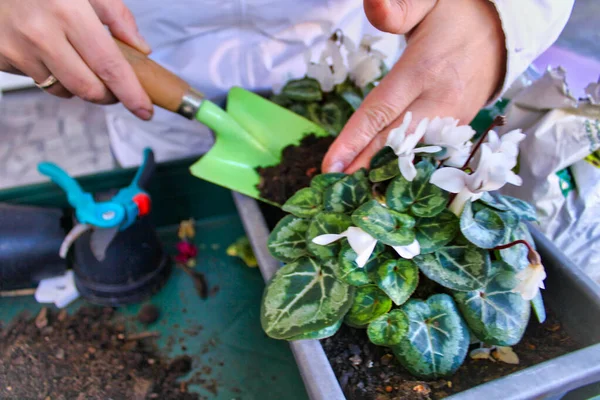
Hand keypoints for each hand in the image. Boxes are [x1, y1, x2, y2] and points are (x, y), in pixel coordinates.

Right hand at [0, 0, 152, 119]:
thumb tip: (140, 48)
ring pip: (63, 90)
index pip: (109, 66)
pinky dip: (51, 73)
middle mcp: (41, 34)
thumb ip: (115, 15)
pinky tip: (46, 48)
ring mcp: (17, 48)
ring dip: (78, 84)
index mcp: (68, 12)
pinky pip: (37, 79)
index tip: (144, 110)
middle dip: (108, 95)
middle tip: (114, 86)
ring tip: (75, 56)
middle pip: (88, 88)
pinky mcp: (2, 57)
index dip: (130, 93)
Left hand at [322, 0, 505, 172]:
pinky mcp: (460, 126)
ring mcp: (454, 117)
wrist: (504, 29)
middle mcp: (441, 100)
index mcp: (425, 69)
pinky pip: (429, 150)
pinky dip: (406, 164)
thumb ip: (399, 8)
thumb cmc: (458, 13)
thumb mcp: (429, 1)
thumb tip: (372, 3)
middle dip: (364, 166)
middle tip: (336, 187)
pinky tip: (385, 175)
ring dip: (384, 171)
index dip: (355, 140)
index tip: (331, 164)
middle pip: (396, 141)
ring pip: (414, 152)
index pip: (382, 110)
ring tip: (356, 189)